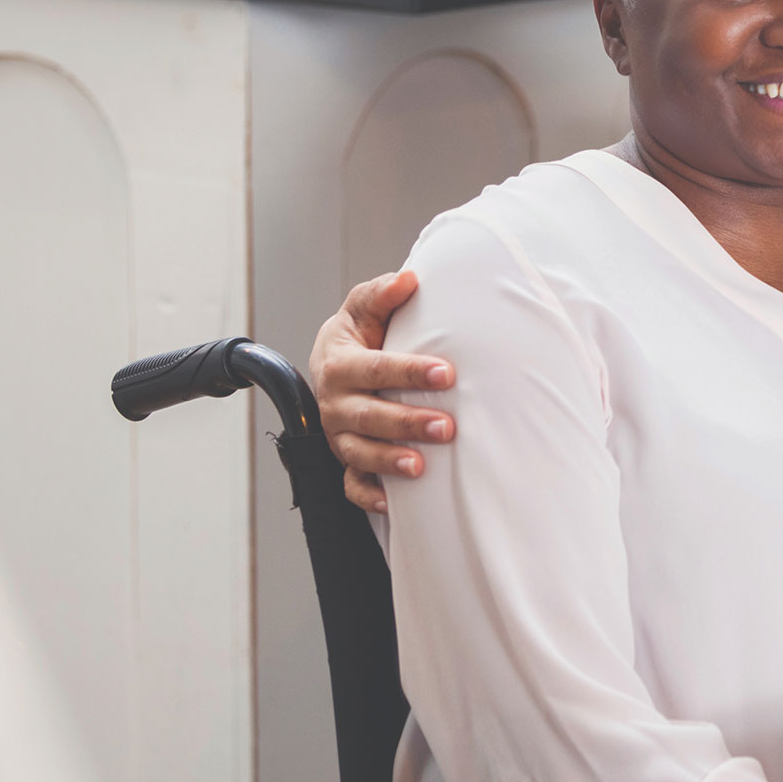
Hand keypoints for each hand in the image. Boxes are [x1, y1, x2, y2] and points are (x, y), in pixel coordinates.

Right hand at [307, 270, 457, 513]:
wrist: (338, 366)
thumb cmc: (360, 335)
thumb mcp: (364, 308)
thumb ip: (381, 294)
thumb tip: (409, 278)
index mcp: (339, 364)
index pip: (375, 369)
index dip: (409, 371)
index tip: (446, 374)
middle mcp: (334, 403)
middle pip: (368, 417)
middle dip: (407, 423)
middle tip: (448, 426)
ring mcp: (338, 436)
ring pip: (359, 454)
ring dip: (390, 461)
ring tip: (422, 466)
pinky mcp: (345, 462)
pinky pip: (351, 487)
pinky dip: (370, 496)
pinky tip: (393, 503)